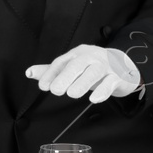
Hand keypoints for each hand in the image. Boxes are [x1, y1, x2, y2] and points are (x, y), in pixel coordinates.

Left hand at [25, 44, 140, 102]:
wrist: (124, 66)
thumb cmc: (93, 67)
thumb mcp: (72, 67)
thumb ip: (52, 71)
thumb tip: (28, 72)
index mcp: (78, 54)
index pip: (62, 61)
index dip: (51, 73)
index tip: (43, 86)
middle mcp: (91, 57)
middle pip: (78, 63)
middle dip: (66, 76)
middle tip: (55, 90)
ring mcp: (106, 66)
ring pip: (94, 72)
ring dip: (82, 83)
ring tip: (71, 94)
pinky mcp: (118, 77)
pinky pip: (110, 82)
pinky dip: (103, 90)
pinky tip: (94, 99)